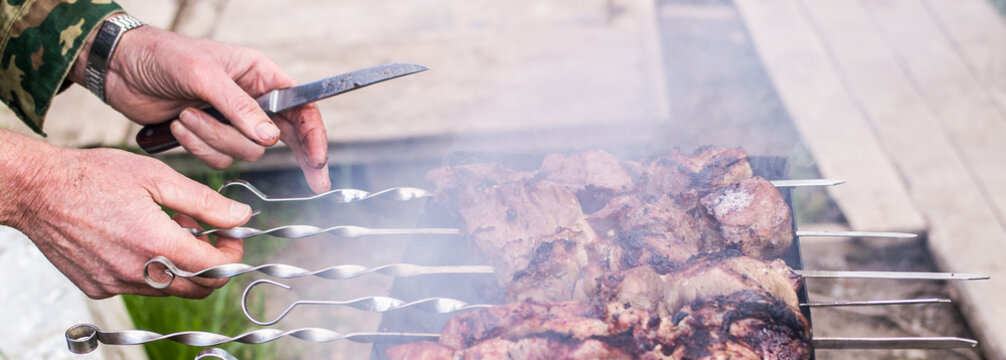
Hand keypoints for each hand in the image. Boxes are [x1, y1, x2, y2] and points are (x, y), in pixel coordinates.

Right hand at [0, 132, 248, 298]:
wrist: (37, 189)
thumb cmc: (94, 176)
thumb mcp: (157, 177)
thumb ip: (204, 202)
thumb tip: (241, 217)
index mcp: (155, 244)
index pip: (215, 268)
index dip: (232, 254)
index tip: (231, 237)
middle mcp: (136, 272)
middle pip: (197, 288)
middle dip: (212, 263)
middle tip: (206, 234)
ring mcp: (115, 283)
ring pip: (169, 289)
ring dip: (181, 265)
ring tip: (168, 228)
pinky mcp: (98, 286)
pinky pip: (139, 287)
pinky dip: (152, 268)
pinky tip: (141, 238)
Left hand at [69, 23, 329, 193]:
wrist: (120, 68)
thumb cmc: (162, 56)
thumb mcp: (202, 75)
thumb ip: (238, 106)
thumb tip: (270, 136)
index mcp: (259, 75)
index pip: (301, 107)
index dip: (316, 135)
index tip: (320, 163)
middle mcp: (250, 100)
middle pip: (279, 137)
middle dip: (271, 148)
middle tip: (313, 180)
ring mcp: (229, 120)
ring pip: (244, 151)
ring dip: (213, 139)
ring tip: (186, 115)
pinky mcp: (207, 137)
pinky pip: (218, 158)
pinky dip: (197, 147)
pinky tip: (177, 124)